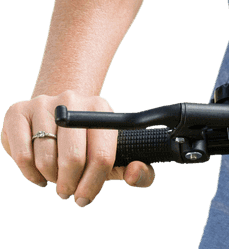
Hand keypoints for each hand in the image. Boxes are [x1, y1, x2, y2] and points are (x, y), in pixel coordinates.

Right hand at [2, 91, 154, 206]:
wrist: (54, 113)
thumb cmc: (88, 142)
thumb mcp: (114, 154)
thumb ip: (140, 170)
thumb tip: (134, 172)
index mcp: (100, 108)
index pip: (102, 156)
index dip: (92, 186)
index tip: (84, 198)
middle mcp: (72, 99)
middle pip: (73, 160)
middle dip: (69, 186)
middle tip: (67, 189)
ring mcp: (43, 103)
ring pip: (45, 161)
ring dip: (50, 178)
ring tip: (54, 173)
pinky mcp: (18, 111)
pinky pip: (22, 156)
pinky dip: (30, 174)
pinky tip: (38, 172)